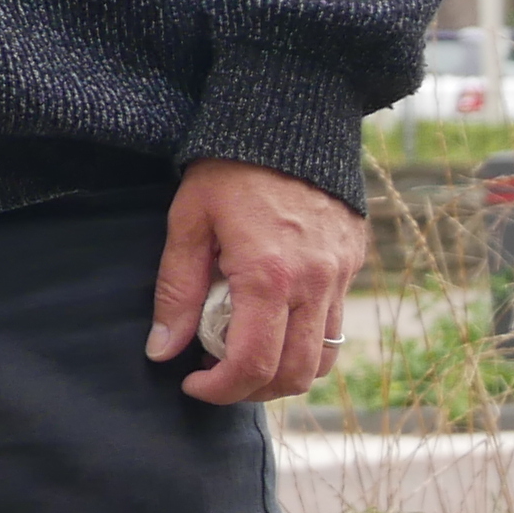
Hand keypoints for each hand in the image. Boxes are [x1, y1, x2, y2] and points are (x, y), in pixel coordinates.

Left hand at [149, 158, 365, 405]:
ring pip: (322, 359)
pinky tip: (270, 326)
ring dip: (282, 374)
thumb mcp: (187, 222)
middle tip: (214, 376)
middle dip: (251, 390)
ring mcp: (340, 277)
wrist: (287, 122)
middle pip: (294, 374)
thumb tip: (161, 351)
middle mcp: (315, 284)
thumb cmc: (227, 169)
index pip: (253, 364)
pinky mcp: (352, 267)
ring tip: (241, 356)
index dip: (220, 389)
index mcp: (269, 275)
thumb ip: (175, 291)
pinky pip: (335, 328)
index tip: (192, 383)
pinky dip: (304, 345)